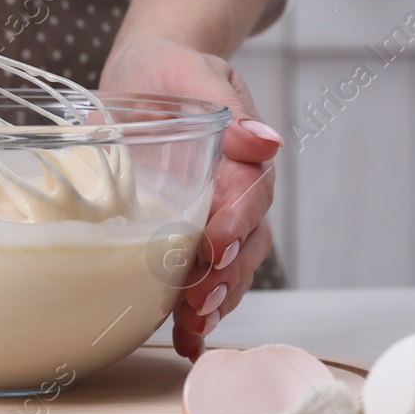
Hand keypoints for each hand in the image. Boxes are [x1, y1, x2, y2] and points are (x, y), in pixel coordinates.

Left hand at [100, 35, 282, 359]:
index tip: (215, 245)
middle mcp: (236, 194)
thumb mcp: (196, 73)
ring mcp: (215, 219)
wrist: (148, 76)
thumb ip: (225, 106)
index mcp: (243, 156)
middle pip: (246, 244)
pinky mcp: (185, 236)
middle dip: (227, 277)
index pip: (250, 194)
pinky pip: (200, 278)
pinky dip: (195, 313)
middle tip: (201, 302)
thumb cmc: (172, 73)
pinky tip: (184, 341)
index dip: (236, 222)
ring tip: (193, 329)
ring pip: (230, 269)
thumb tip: (266, 141)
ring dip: (215, 302)